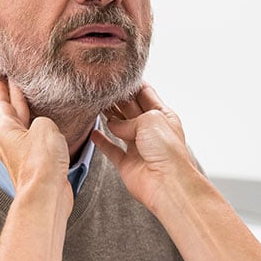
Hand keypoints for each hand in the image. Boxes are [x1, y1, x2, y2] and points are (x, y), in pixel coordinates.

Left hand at [0, 80, 71, 210]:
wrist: (46, 195)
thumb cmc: (42, 163)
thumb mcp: (44, 127)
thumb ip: (44, 119)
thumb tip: (45, 126)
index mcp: (5, 130)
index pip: (1, 104)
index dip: (2, 90)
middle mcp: (10, 142)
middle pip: (11, 114)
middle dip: (14, 98)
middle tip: (16, 82)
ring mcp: (22, 155)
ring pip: (24, 128)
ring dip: (28, 113)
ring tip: (35, 101)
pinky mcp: (35, 165)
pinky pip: (36, 141)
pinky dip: (40, 130)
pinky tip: (49, 127)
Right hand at [91, 83, 203, 212]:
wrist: (167, 184)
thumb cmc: (167, 151)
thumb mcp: (150, 120)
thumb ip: (129, 118)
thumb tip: (114, 125)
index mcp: (162, 117)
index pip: (145, 94)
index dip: (132, 85)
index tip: (116, 76)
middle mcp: (151, 131)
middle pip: (130, 109)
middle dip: (117, 99)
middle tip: (100, 88)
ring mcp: (139, 148)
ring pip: (119, 128)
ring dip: (108, 117)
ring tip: (94, 105)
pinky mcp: (127, 164)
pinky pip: (112, 150)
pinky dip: (102, 142)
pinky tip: (94, 133)